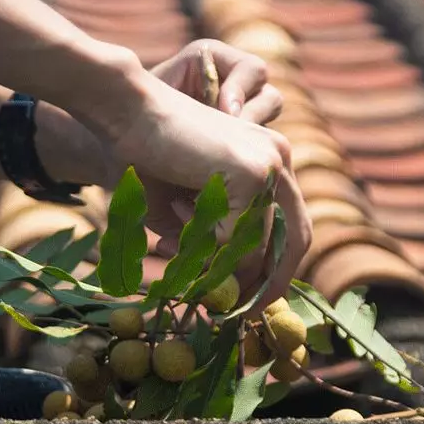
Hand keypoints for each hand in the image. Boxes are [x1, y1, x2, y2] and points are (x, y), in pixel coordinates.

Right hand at [106, 41, 310, 314]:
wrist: (126, 112)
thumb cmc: (146, 158)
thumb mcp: (189, 210)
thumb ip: (213, 245)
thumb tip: (228, 291)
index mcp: (270, 164)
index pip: (290, 229)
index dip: (272, 270)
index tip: (243, 298)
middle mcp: (279, 160)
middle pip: (296, 239)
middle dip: (269, 283)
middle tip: (239, 311)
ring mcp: (271, 163)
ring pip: (265, 245)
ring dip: (223, 265)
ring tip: (180, 255)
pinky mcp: (252, 171)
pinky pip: (238, 237)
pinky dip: (205, 243)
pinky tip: (176, 214)